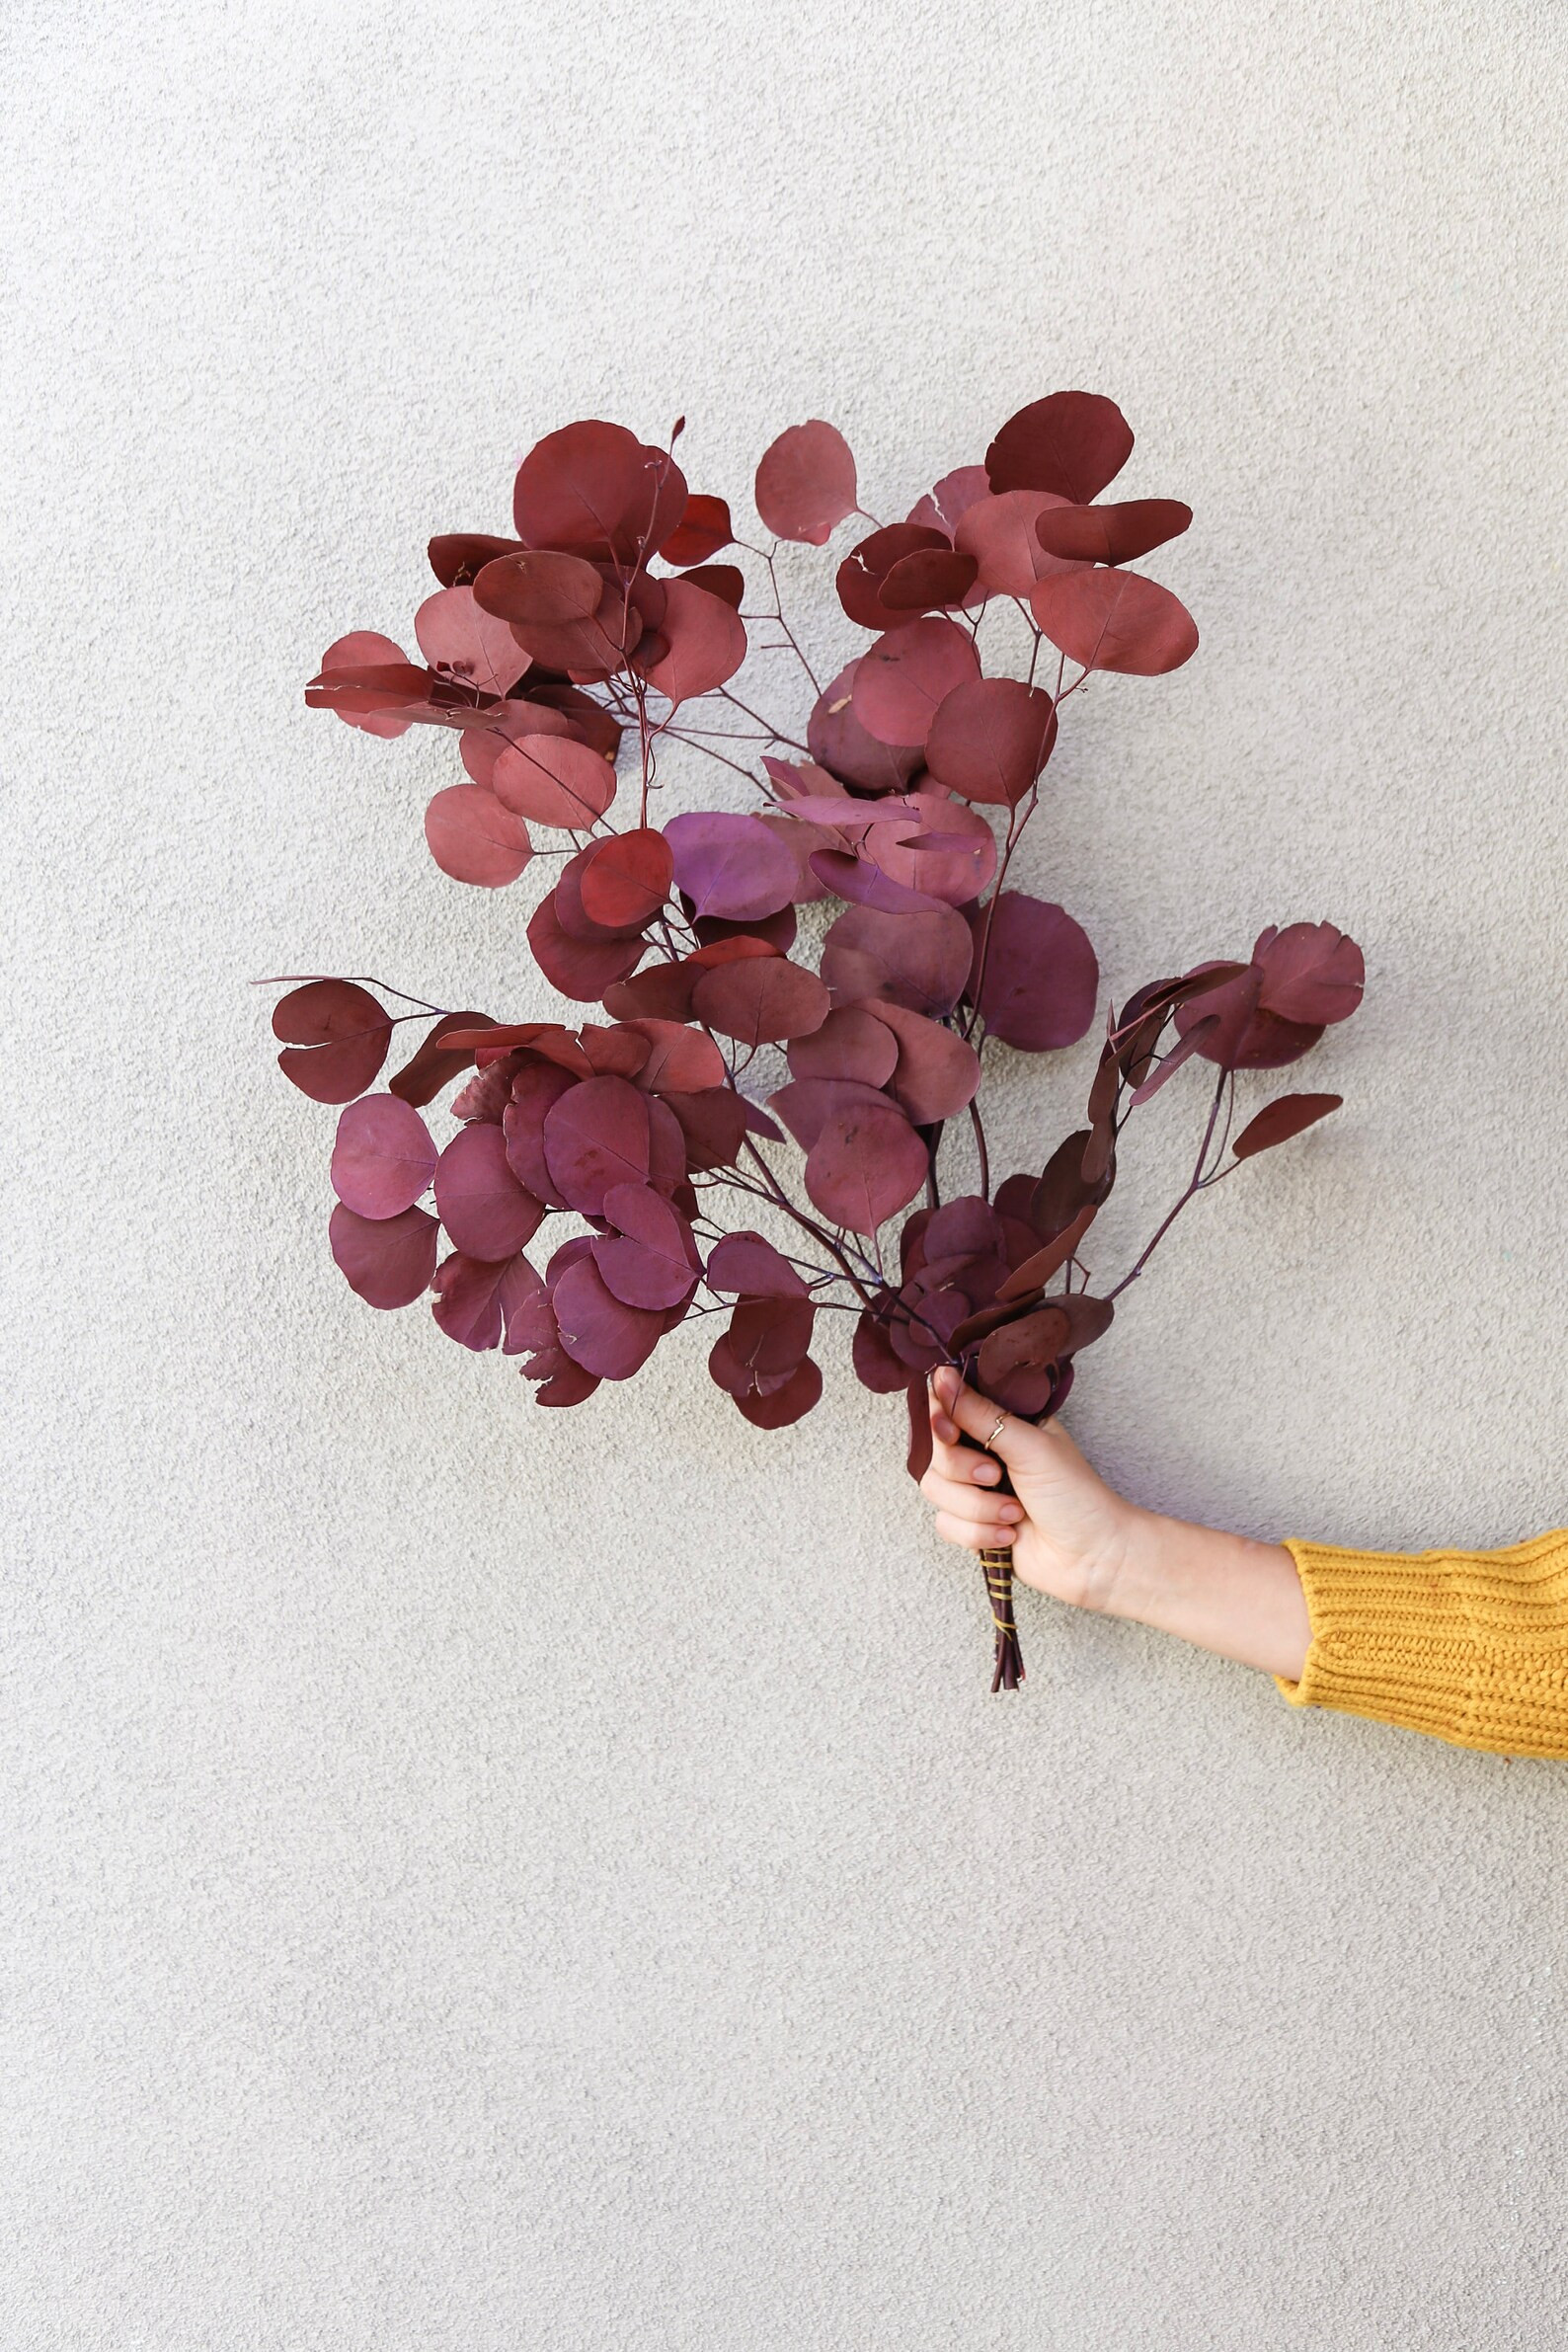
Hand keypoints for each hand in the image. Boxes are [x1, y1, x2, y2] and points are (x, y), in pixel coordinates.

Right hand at [922, 1366, 1137, 1614]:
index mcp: (1002, 1424)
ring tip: (1014, 1514)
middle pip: (937, 1453)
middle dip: (965, 1471)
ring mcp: (976, 1492)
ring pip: (936, 1490)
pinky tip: (1009, 1536)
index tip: (950, 1431)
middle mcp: (984, 1454)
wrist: (1093, 1557)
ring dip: (977, 1508)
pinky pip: (946, 1525)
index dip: (942, 1420)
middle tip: (997, 1477)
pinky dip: (978, 1534)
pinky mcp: (972, 1526)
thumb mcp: (1029, 1446)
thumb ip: (981, 1414)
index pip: (950, 1409)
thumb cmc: (1075, 1494)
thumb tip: (942, 1376)